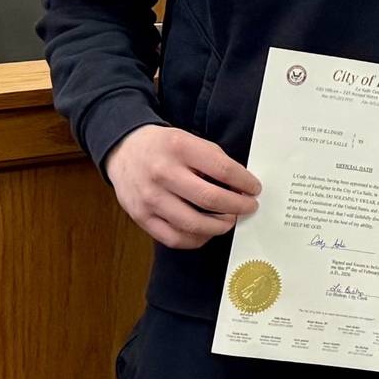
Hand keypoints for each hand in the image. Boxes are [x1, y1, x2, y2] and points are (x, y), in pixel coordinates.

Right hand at [104, 125, 260, 249]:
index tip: (254, 189)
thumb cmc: (163, 146)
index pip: (223, 169)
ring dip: (220, 225)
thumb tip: (241, 187)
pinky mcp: (142, 217)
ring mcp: (150, 198)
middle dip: (238, 206)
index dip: (245, 182)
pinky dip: (197, 238)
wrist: (124, 150)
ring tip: (229, 219)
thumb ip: (214, 160)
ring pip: (194, 224)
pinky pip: (175, 238)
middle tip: (248, 206)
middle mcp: (163, 173)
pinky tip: (207, 230)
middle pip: (211, 199)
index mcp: (179, 148)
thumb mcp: (189, 140)